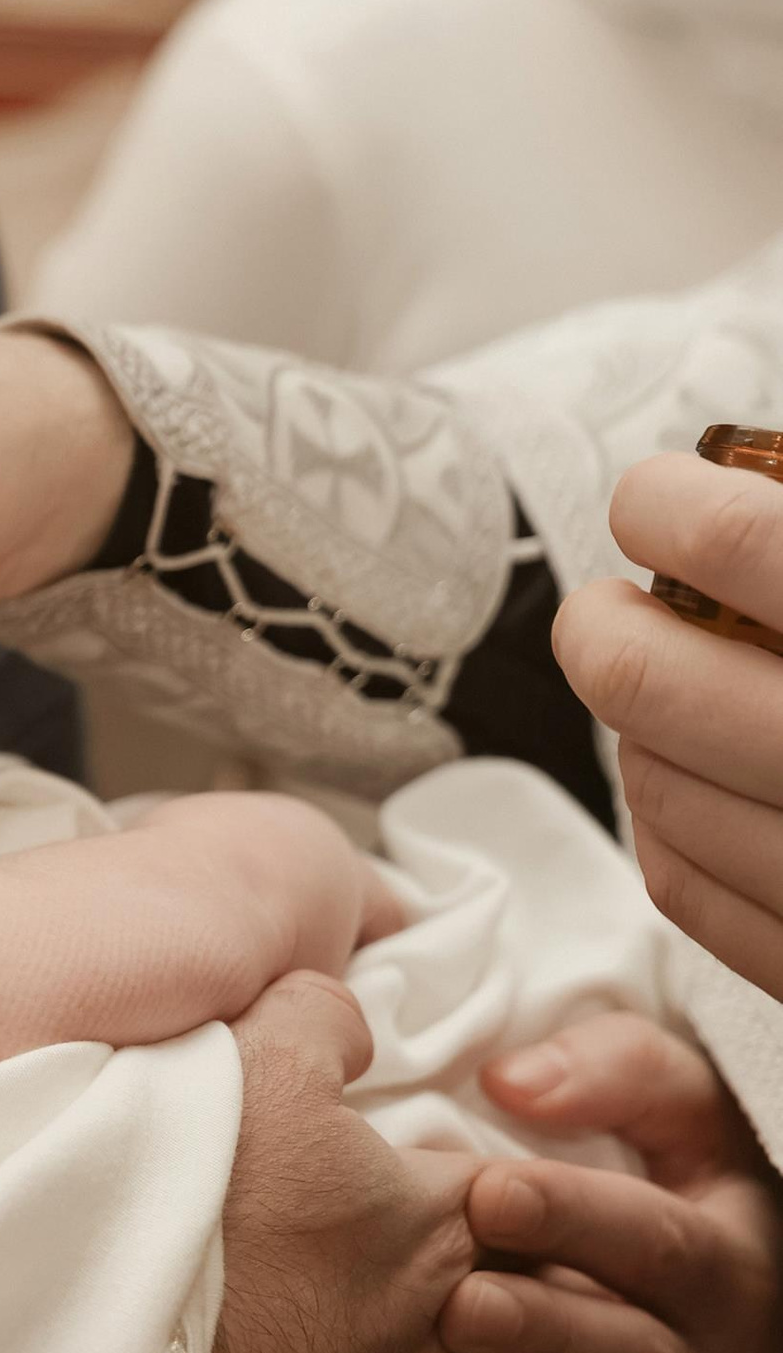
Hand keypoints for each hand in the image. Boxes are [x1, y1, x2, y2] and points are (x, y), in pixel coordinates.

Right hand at [160, 975, 535, 1352]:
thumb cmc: (194, 1224)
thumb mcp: (248, 1073)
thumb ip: (313, 1019)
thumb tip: (345, 1010)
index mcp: (441, 1219)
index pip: (534, 1194)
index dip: (518, 1181)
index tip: (488, 1177)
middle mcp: (452, 1328)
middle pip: (548, 1308)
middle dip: (540, 1291)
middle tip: (505, 1276)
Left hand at [379, 1013, 782, 1352]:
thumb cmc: (663, 1244)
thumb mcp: (682, 1149)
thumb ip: (614, 1081)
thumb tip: (513, 1076)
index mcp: (712, 1248)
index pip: (659, 1225)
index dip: (580, 1208)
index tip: (486, 1186)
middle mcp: (706, 1346)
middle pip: (639, 1328)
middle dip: (552, 1310)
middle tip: (461, 1295)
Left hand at [555, 451, 782, 995]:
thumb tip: (735, 464)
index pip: (744, 547)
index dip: (674, 507)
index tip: (658, 499)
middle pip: (643, 681)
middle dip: (609, 633)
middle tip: (615, 610)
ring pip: (651, 786)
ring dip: (644, 735)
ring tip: (690, 696)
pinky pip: (686, 888)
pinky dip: (671, 826)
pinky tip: (704, 784)